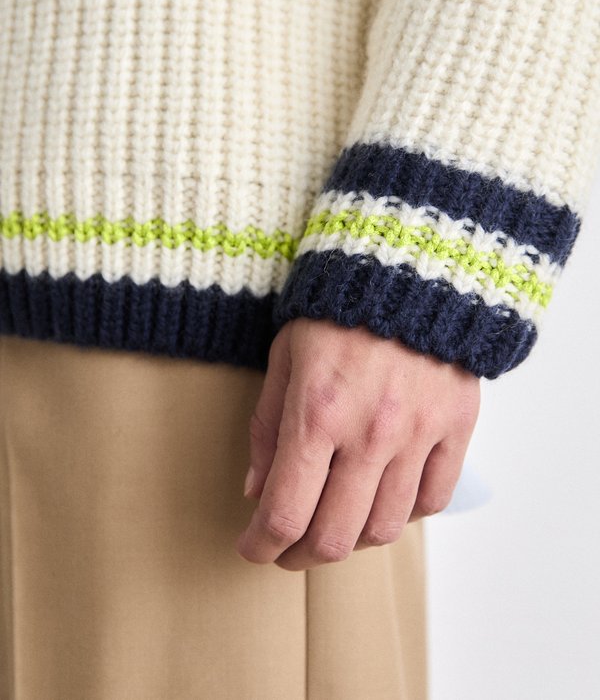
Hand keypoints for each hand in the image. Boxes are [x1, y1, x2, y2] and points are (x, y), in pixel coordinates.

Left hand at [235, 317, 479, 570]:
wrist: (409, 266)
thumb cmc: (336, 310)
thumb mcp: (284, 356)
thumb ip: (268, 427)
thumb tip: (257, 490)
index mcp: (317, 414)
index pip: (284, 513)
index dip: (261, 546)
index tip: (252, 548)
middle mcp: (370, 434)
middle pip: (335, 536)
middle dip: (300, 555)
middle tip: (288, 549)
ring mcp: (418, 434)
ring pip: (385, 528)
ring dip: (351, 539)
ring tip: (335, 523)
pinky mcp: (456, 426)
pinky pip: (433, 499)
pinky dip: (405, 513)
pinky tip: (384, 499)